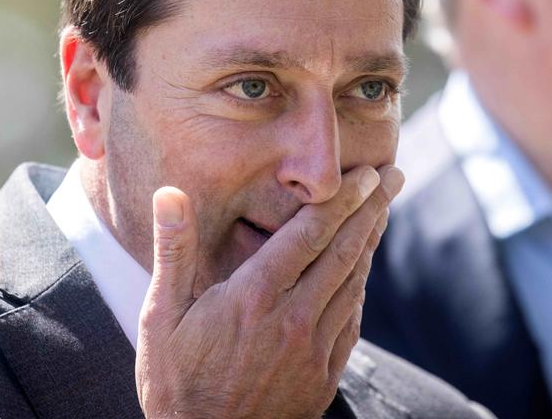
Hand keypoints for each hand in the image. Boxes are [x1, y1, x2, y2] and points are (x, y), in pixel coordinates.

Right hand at [136, 166, 403, 418]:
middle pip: (343, 251)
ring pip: (354, 282)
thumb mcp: (161, 314)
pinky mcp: (323, 376)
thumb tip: (169, 194)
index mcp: (254, 297)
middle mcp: (292, 318)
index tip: (365, 172)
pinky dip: (361, 287)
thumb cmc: (176, 380)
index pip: (310, 233)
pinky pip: (352, 320)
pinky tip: (362, 272)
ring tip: (383, 212)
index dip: (341, 199)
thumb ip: (174, 251)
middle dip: (371, 208)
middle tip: (393, 176)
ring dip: (371, 242)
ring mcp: (313, 349)